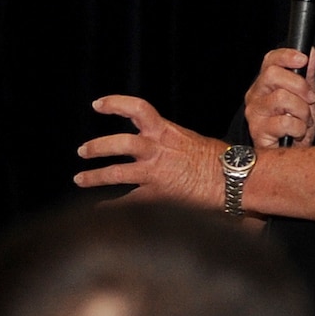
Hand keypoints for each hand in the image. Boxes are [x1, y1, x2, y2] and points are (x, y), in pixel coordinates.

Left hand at [74, 97, 225, 207]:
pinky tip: (99, 211)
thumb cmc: (219, 160)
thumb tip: (155, 146)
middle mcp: (157, 149)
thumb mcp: (190, 141)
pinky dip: (111, 207)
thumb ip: (167, 142)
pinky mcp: (157, 195)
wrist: (234, 179)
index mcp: (166, 131)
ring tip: (80, 179)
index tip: (97, 105)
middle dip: (97, 147)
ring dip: (94, 177)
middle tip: (81, 151)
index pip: (137, 109)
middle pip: (118, 143)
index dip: (114, 104)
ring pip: (115, 173)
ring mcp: (155, 172)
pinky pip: (127, 202)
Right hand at [242, 46, 314, 147]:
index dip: (286, 56)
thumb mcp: (306, 98)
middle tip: (310, 99)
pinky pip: (285, 122)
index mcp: (265, 84)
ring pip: (282, 98)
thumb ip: (307, 76)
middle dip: (299, 86)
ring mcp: (255, 113)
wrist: (291, 154)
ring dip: (302, 111)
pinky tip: (296, 133)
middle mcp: (255, 96)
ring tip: (303, 121)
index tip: (303, 60)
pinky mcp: (258, 131)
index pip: (270, 60)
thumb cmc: (294, 127)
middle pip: (272, 74)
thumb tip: (311, 53)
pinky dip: (299, 128)